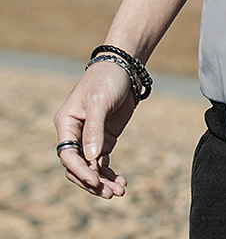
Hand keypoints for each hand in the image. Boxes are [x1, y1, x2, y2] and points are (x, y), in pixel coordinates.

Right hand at [53, 61, 135, 197]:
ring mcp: (91, 137)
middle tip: (111, 194)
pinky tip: (121, 181)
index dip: (80, 170)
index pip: (68, 155)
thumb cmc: (107, 79)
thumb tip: (92, 158)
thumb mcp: (100, 102)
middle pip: (79, 166)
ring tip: (120, 191)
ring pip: (92, 167)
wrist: (125, 66)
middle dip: (93, 181)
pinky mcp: (106, 138)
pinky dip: (110, 173)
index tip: (95, 181)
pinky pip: (104, 161)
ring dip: (104, 181)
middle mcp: (75, 134)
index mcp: (66, 124)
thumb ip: (95, 129)